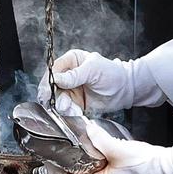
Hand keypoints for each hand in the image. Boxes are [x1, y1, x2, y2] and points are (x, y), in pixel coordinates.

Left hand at [35, 121, 172, 173]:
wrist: (167, 168)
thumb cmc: (147, 165)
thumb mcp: (119, 149)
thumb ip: (100, 139)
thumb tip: (87, 129)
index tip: (49, 164)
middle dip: (65, 170)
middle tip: (56, 157)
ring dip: (78, 166)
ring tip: (70, 153)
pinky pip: (99, 172)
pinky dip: (91, 163)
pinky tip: (92, 151)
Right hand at [43, 48, 162, 114]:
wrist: (125, 90)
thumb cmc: (112, 74)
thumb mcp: (93, 70)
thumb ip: (74, 75)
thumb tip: (56, 79)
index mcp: (71, 61)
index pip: (53, 70)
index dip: (48, 81)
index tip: (47, 91)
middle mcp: (68, 74)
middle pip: (52, 86)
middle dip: (54, 96)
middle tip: (58, 104)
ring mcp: (71, 89)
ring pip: (57, 98)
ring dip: (62, 105)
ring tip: (70, 109)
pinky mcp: (75, 102)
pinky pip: (66, 108)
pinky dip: (69, 111)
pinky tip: (76, 112)